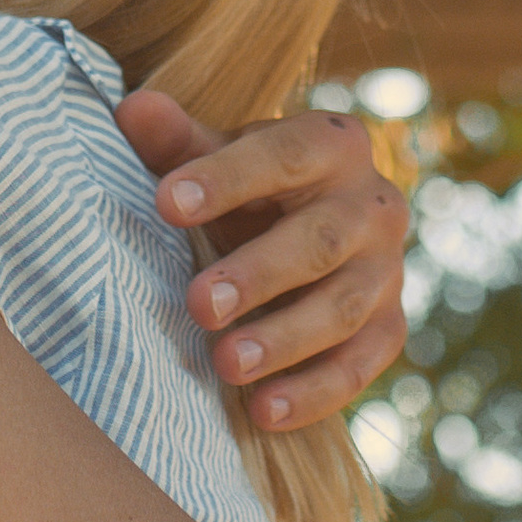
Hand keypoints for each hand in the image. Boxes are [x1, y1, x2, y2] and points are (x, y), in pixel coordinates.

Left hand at [116, 94, 408, 434]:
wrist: (305, 225)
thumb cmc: (247, 186)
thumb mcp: (213, 156)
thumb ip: (176, 140)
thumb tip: (132, 110)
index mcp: (332, 143)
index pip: (283, 155)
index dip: (225, 178)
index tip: (166, 202)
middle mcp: (374, 202)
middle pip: (321, 240)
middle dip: (258, 274)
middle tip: (198, 305)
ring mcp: (388, 269)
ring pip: (344, 307)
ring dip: (284, 340)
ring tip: (225, 365)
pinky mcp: (390, 326)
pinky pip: (360, 365)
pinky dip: (314, 392)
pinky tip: (263, 411)